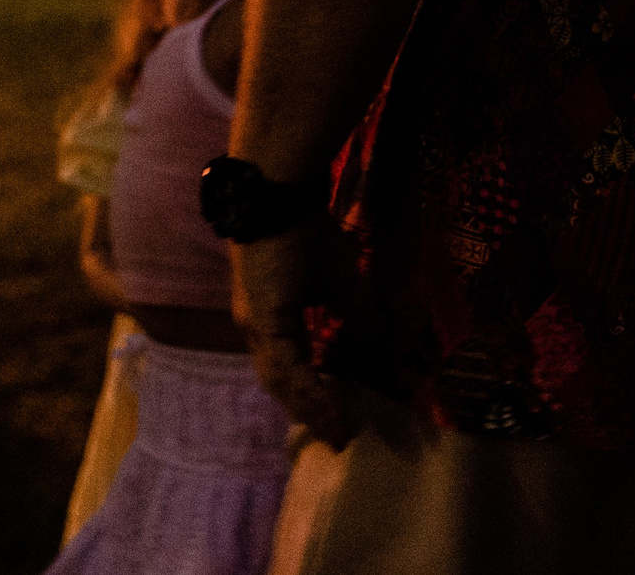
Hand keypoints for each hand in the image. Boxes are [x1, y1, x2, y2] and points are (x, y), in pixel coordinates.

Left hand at [233, 218, 364, 449]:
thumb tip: (379, 340)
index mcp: (269, 319)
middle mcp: (256, 328)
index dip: (311, 395)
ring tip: (338, 431)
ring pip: (281, 381)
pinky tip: (330, 406)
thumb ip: (355, 313)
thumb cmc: (305, 232)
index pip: (288, 368)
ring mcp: (255, 325)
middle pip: (281, 384)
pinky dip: (309, 389)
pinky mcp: (261, 319)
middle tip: (340, 438)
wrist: (279, 197)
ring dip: (311, 408)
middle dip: (310, 413)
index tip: (339, 420)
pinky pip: (286, 366)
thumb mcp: (339, 280)